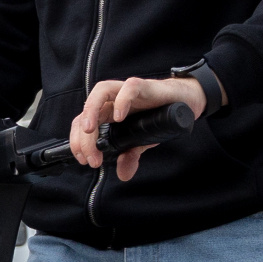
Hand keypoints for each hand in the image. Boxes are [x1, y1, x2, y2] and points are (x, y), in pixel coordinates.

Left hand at [68, 76, 203, 180]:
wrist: (183, 102)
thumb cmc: (158, 116)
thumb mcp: (141, 141)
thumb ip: (130, 155)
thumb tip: (123, 175)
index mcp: (108, 112)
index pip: (83, 123)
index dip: (78, 142)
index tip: (84, 160)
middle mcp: (113, 100)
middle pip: (87, 112)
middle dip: (83, 137)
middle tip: (92, 159)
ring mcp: (127, 91)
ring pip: (100, 91)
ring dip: (90, 111)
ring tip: (89, 131)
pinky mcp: (144, 86)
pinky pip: (129, 88)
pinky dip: (122, 101)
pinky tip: (119, 118)